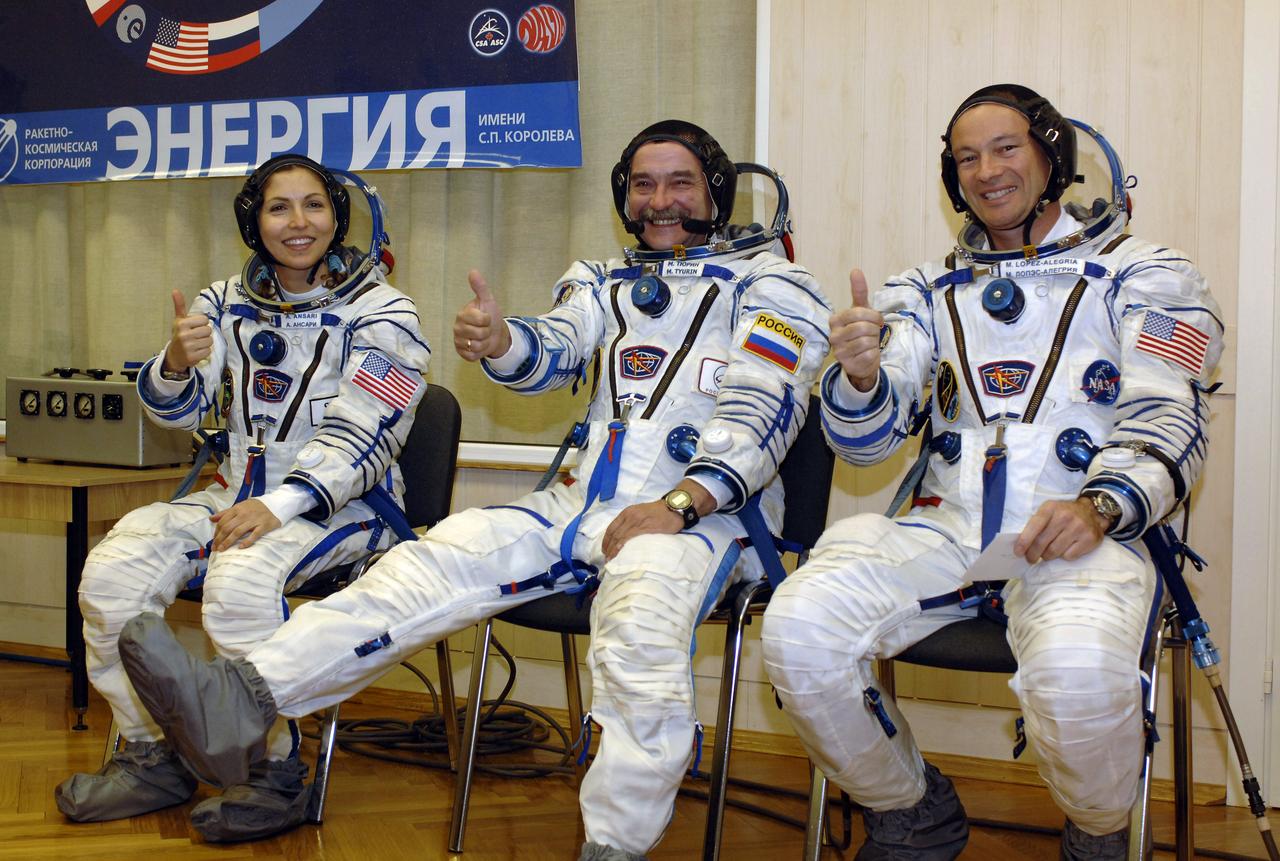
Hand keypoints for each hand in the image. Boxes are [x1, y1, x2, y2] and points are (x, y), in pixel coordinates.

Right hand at [163, 290, 212, 374]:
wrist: (174, 355)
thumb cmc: (179, 334)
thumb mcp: (179, 320)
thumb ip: (179, 305)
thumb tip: (175, 290)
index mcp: (181, 324)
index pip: (204, 320)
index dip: (202, 323)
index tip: (194, 327)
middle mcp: (184, 335)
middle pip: (208, 330)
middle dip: (204, 333)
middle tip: (196, 336)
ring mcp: (188, 347)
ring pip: (210, 341)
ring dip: (206, 342)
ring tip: (197, 343)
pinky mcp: (193, 357)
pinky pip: (208, 351)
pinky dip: (205, 351)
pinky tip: (197, 351)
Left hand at [210, 499, 280, 551]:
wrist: (275, 505)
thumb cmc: (255, 507)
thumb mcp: (240, 506)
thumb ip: (225, 513)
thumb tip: (211, 518)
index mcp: (237, 509)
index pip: (223, 521)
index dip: (216, 532)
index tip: (214, 541)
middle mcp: (244, 514)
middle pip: (228, 528)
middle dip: (219, 539)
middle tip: (215, 548)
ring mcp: (254, 520)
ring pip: (237, 532)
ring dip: (228, 542)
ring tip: (222, 549)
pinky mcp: (263, 526)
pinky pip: (254, 535)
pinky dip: (247, 542)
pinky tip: (240, 547)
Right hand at [453, 270, 511, 361]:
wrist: (495, 334)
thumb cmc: (490, 316)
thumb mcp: (488, 301)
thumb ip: (480, 287)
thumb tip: (473, 271)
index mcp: (463, 314)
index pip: (481, 320)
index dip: (488, 320)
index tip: (486, 318)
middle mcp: (457, 327)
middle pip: (479, 334)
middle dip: (487, 333)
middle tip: (485, 329)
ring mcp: (458, 341)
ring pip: (476, 346)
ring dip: (484, 343)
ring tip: (483, 338)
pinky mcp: (461, 353)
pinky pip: (472, 356)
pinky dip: (479, 353)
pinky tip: (478, 346)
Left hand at [601, 481, 714, 559]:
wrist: (675, 508)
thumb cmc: (659, 513)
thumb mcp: (641, 514)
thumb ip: (632, 523)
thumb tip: (623, 539)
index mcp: (627, 512)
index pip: (611, 528)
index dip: (606, 541)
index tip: (605, 551)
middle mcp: (629, 515)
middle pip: (613, 534)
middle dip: (608, 547)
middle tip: (607, 559)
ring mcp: (636, 521)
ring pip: (619, 537)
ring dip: (613, 549)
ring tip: (612, 560)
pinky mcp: (645, 527)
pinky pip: (629, 537)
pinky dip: (621, 546)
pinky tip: (619, 553)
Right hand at [828, 269, 882, 391]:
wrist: (861, 359)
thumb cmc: (861, 331)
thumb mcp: (861, 310)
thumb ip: (859, 291)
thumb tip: (856, 270)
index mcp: (835, 320)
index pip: (858, 313)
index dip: (874, 316)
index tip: (877, 320)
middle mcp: (833, 336)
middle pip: (864, 328)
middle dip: (875, 330)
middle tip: (873, 333)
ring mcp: (838, 352)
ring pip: (867, 342)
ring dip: (874, 342)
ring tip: (869, 343)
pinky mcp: (847, 365)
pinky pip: (869, 355)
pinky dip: (874, 354)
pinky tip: (868, 354)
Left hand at [1014, 498, 1109, 563]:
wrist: (1093, 512)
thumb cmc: (1064, 514)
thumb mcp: (1049, 511)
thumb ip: (1036, 524)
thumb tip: (1021, 545)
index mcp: (1051, 508)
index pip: (1034, 526)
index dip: (1024, 541)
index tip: (1018, 552)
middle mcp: (1065, 516)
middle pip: (1042, 542)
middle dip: (1033, 554)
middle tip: (1030, 559)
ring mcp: (1078, 528)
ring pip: (1054, 551)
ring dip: (1047, 556)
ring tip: (1047, 553)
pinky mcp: (1089, 539)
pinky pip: (1069, 556)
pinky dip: (1064, 556)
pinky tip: (1065, 549)